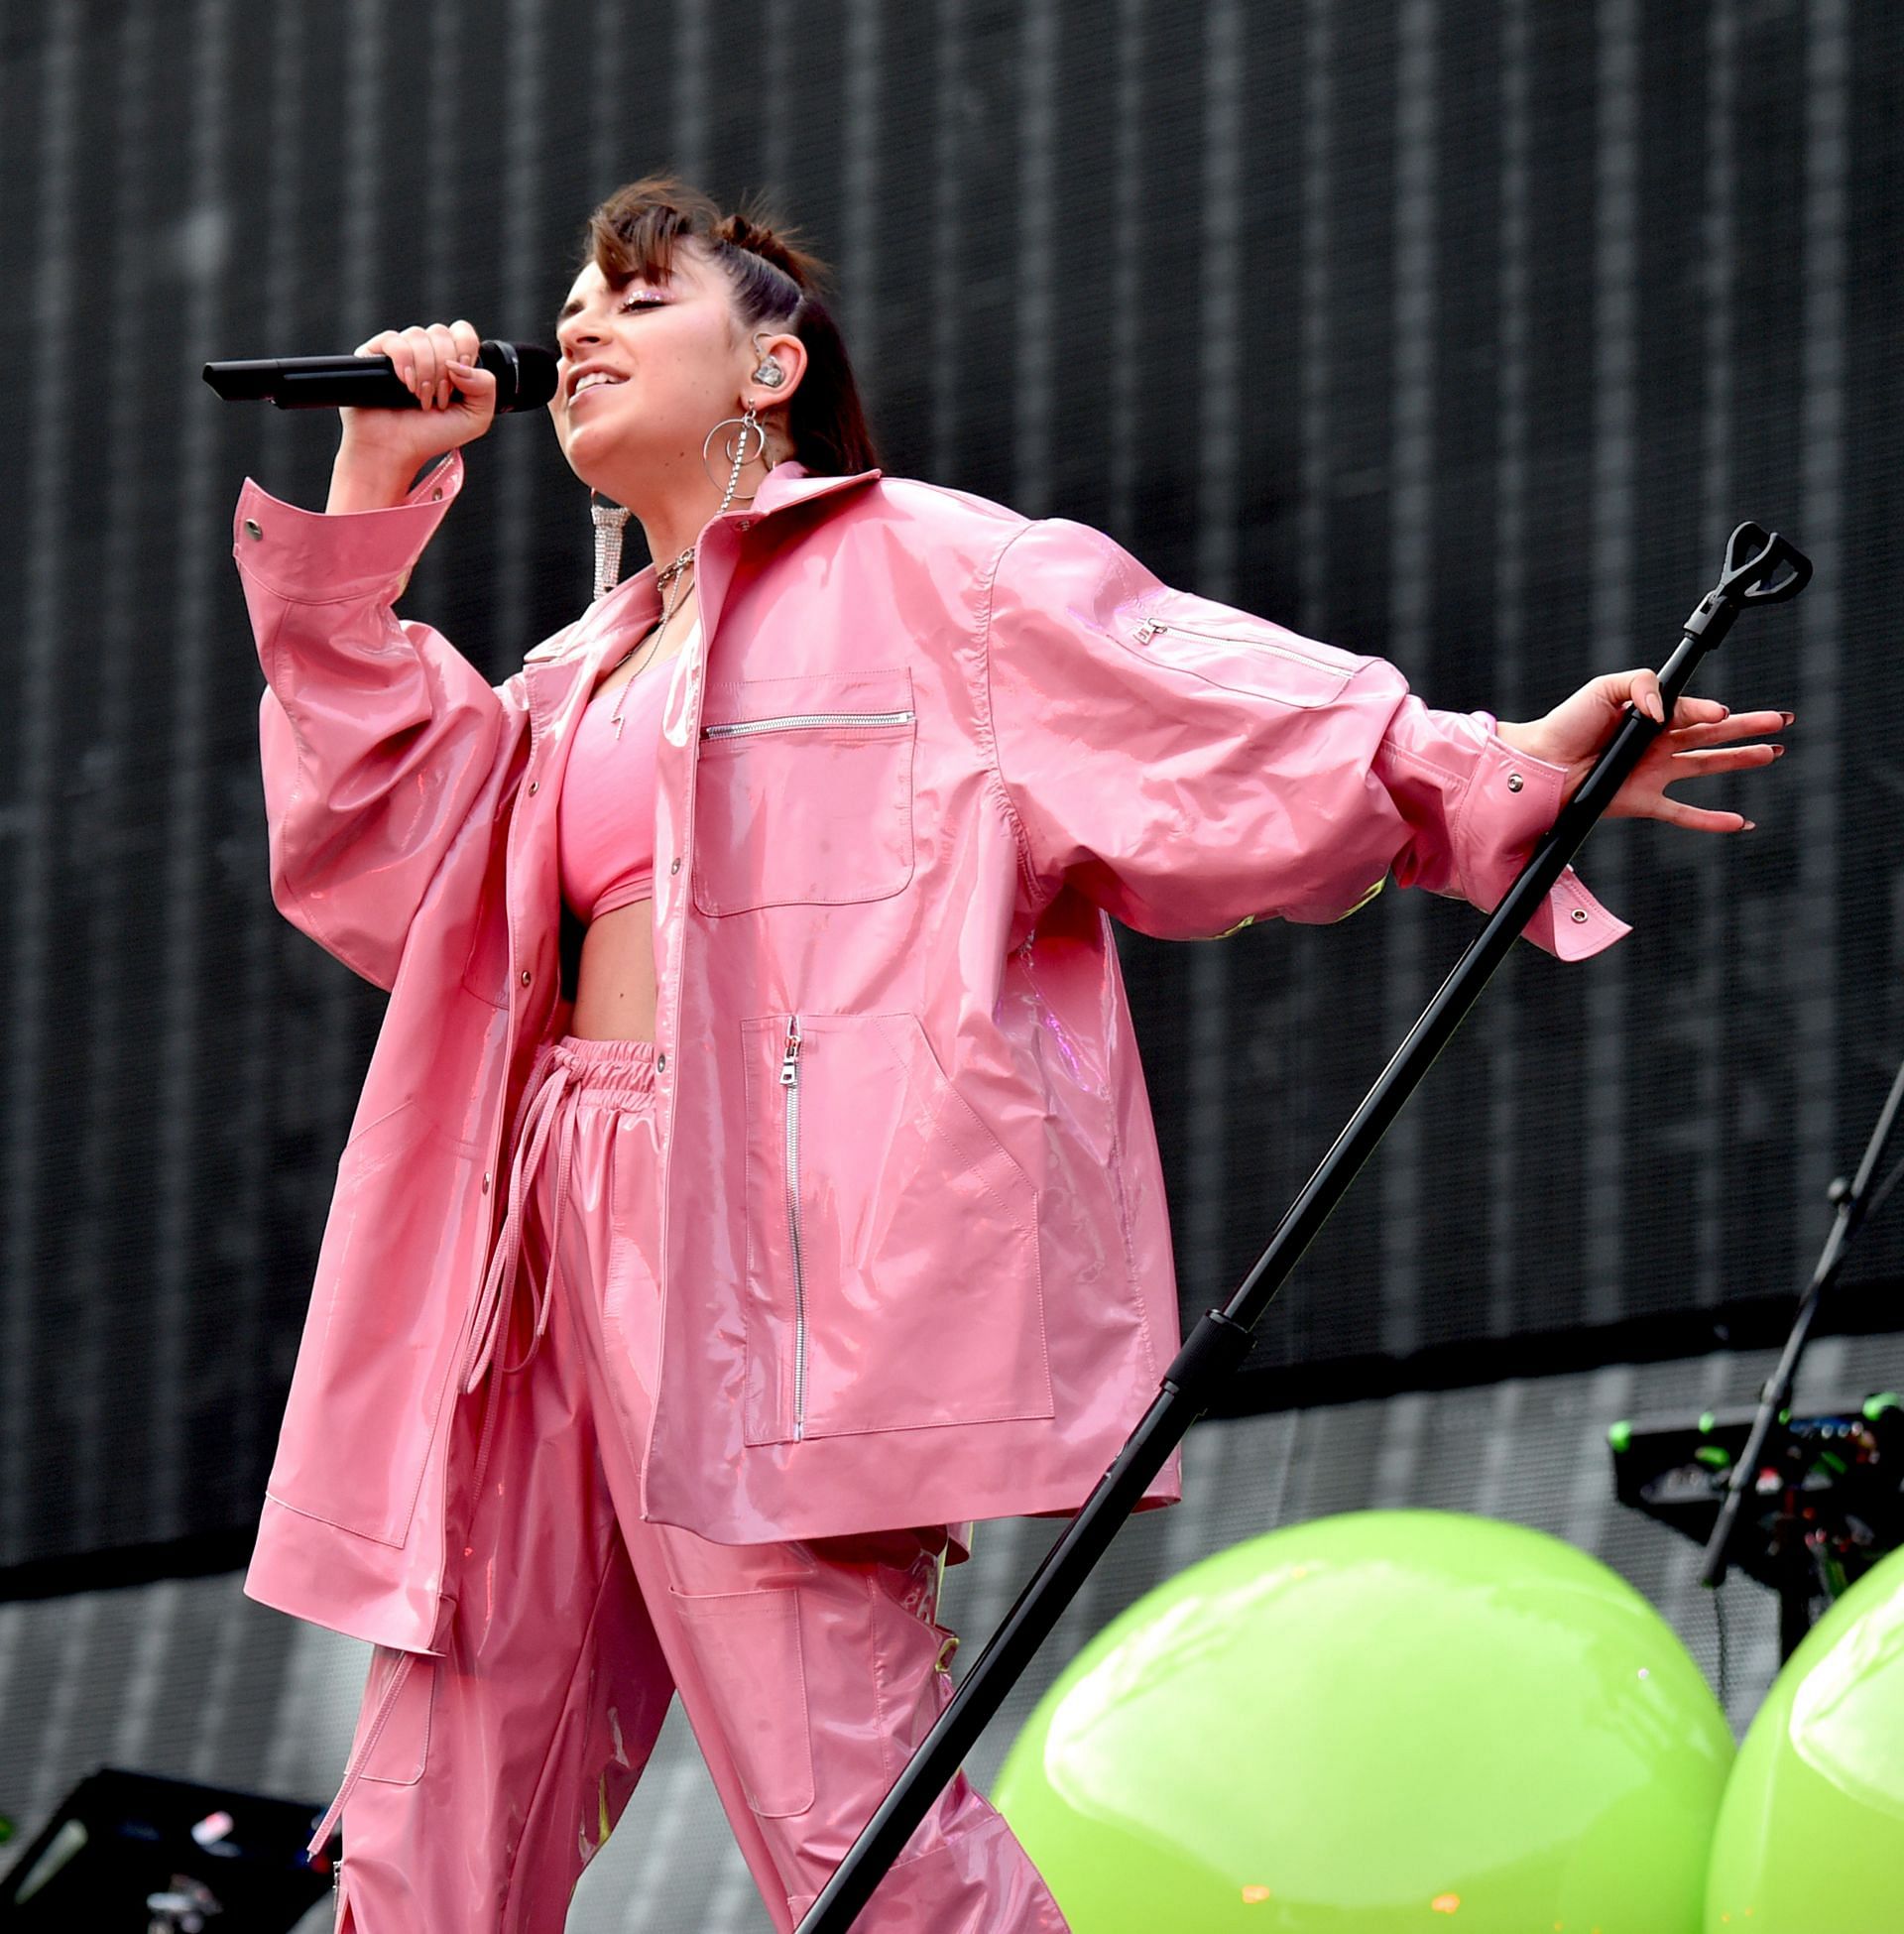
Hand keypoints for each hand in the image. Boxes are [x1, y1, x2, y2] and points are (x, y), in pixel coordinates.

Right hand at [336, 319, 498, 479]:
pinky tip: (405, 384)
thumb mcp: (476, 418)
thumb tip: (459, 364)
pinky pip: (393, 340)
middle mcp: (425, 353)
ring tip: (421, 399)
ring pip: (418, 335)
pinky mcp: (373, 354)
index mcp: (450, 362)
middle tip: (439, 400)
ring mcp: (400, 352)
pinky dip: (404, 361)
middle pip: (441, 334)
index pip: (462, 332)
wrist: (397, 451)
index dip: (465, 350)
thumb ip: (486, 386)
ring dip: (425, 371)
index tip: (460, 380)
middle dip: (444, 371)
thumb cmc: (432, 436)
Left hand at [1495, 669, 1789, 832]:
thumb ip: (1640, 684)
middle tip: (1782, 721)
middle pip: (1712, 734)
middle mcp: (1656, 743)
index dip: (1710, 710)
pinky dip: (1712, 820)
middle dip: (1748, 726)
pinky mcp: (1643, 801)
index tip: (1722, 713)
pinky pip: (1683, 813)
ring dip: (1741, 760)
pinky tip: (1740, 821)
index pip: (1693, 710)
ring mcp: (1652, 773)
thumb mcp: (1603, 687)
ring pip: (1706, 766)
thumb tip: (1666, 709)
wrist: (1539, 764)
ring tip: (1773, 753)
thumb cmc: (1566, 724)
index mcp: (1650, 715)